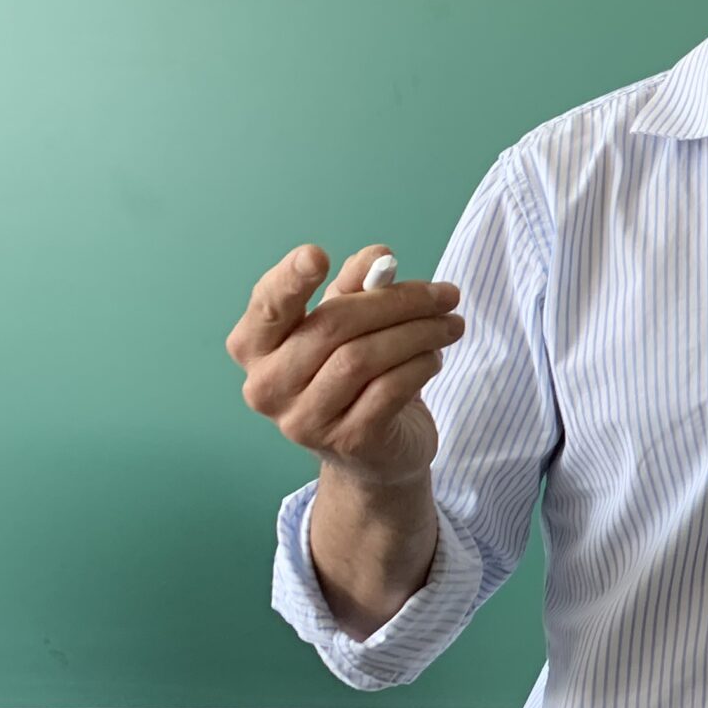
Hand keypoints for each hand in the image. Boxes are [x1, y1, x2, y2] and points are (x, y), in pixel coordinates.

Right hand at [226, 244, 463, 484]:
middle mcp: (268, 387)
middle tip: (444, 294)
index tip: (317, 254)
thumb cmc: (353, 375)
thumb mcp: (350, 325)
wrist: (376, 452)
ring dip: (418, 332)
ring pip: (363, 357)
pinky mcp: (348, 441)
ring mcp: (305, 420)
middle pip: (332, 326)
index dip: (287, 280)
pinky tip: (435, 357)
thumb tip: (378, 257)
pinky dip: (421, 364)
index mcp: (256, 349)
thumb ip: (356, 288)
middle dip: (396, 302)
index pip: (266, 309)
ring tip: (451, 324)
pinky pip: (390, 389)